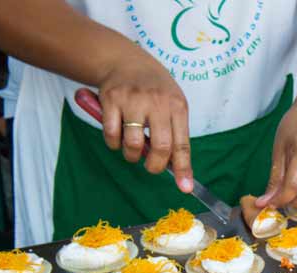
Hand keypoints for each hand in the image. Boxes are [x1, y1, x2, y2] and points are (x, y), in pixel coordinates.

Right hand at [97, 56, 192, 192]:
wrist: (125, 60)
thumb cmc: (154, 90)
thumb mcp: (172, 105)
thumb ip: (174, 134)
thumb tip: (178, 172)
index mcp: (177, 106)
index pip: (182, 144)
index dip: (183, 168)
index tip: (185, 188)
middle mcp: (157, 102)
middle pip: (160, 147)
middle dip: (154, 165)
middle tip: (150, 167)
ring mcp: (133, 100)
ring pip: (133, 144)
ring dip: (131, 155)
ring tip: (132, 148)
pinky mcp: (111, 99)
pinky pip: (111, 134)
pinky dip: (113, 143)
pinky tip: (118, 136)